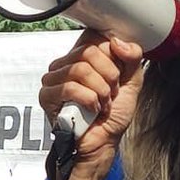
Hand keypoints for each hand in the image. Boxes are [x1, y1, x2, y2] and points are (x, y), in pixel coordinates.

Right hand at [39, 30, 143, 174]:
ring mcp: (54, 78)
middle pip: (89, 51)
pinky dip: (89, 100)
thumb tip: (118, 41)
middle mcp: (66, 63)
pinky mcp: (47, 95)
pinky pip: (70, 87)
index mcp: (84, 56)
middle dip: (110, 76)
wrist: (104, 141)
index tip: (118, 76)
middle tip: (111, 92)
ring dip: (101, 91)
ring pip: (81, 69)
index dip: (114, 57)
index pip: (96, 37)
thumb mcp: (132, 81)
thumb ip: (132, 57)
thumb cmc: (114, 113)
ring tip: (102, 103)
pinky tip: (92, 109)